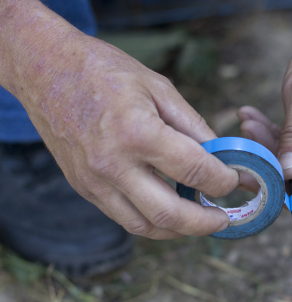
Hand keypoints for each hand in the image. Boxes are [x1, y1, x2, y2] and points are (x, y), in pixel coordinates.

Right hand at [5, 2, 238, 239]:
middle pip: (169, 214)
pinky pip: (123, 218)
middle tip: (224, 220)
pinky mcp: (84, 188)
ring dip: (178, 231)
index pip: (194, 171)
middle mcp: (114, 165)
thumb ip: (193, 125)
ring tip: (199, 221)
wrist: (46, 71)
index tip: (234, 180)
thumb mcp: (159, 87)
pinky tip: (169, 212)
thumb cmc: (105, 72)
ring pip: (144, 226)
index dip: (223, 180)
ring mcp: (95, 182)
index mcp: (137, 133)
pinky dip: (152, 222)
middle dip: (205, 223)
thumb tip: (220, 155)